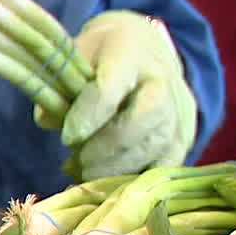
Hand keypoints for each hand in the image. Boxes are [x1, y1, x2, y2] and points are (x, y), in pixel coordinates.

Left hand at [34, 11, 196, 179]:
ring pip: (158, 143)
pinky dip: (141, 176)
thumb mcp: (74, 59)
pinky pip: (169, 162)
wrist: (145, 52)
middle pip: (146, 116)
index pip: (112, 85)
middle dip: (110, 145)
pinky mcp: (186, 134)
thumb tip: (50, 121)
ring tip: (89, 174)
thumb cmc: (102, 57)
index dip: (90, 114)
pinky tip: (114, 182)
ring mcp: (179, 109)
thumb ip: (59, 87)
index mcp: (129, 52)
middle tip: (80, 163)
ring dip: (121, 166)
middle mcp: (162, 79)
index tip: (68, 137)